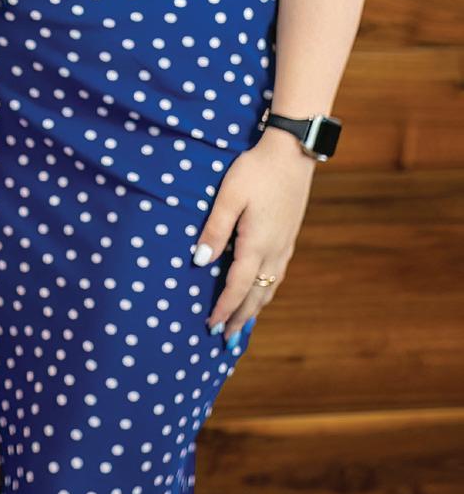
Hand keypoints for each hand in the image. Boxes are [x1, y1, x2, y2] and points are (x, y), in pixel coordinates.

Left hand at [192, 127, 315, 348]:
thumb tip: (200, 263)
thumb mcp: (228, 197)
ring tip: (242, 324)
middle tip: (226, 339)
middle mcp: (274, 252)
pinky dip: (266, 291)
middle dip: (240, 318)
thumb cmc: (255, 171)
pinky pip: (277, 275)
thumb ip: (214, 230)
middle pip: (257, 295)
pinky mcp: (289, 237)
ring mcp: (285, 246)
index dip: (223, 308)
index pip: (237, 287)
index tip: (210, 325)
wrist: (292, 154)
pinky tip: (261, 291)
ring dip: (255, 308)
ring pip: (270, 287)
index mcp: (256, 245)